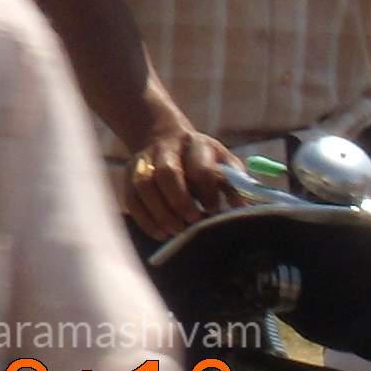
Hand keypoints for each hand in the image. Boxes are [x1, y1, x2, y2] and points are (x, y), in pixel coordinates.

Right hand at [122, 118, 238, 236]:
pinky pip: (131, 198)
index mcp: (195, 145)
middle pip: (167, 173)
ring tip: (176, 231)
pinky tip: (160, 233)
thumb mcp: (222, 162)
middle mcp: (165, 149)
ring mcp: (143, 161)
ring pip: (144, 185)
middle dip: (180, 201)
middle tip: (192, 222)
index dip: (207, 191)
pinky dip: (144, 219)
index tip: (213, 209)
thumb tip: (242, 209)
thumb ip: (234, 183)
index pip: (200, 167)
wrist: (163, 137)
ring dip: (160, 212)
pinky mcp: (128, 175)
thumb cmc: (202, 159)